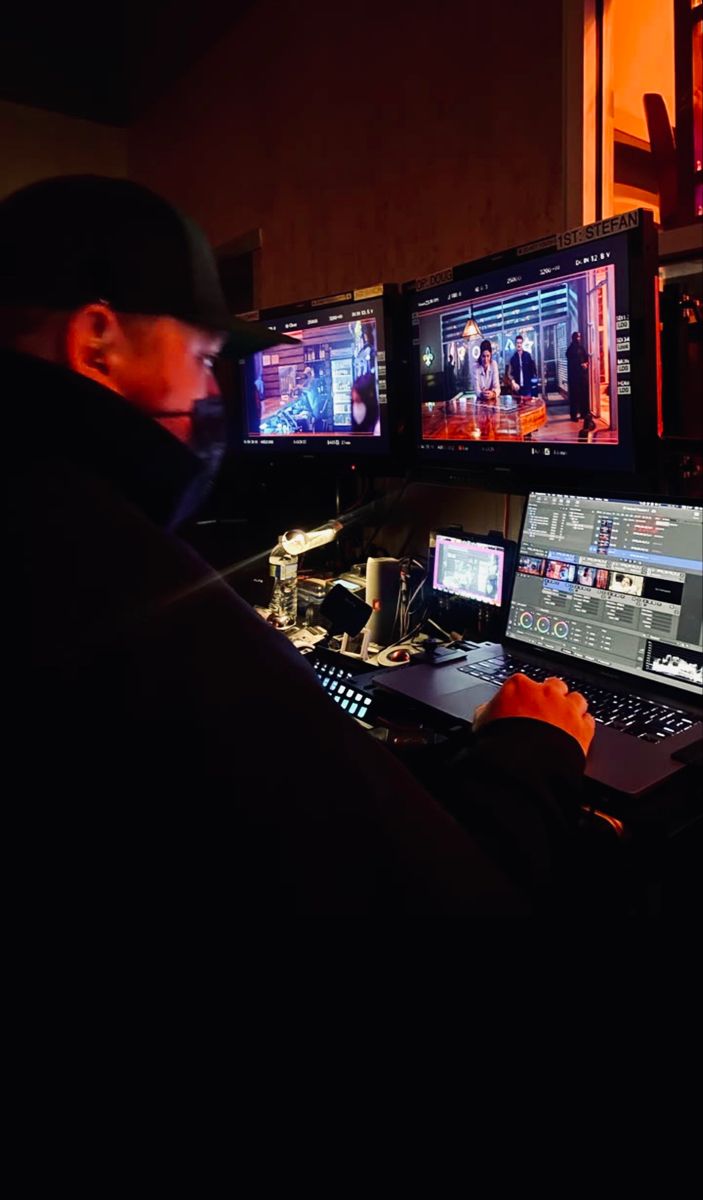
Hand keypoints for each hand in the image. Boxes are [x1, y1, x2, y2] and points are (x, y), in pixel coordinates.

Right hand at [473, 673, 594, 757]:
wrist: (524, 765)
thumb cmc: (501, 742)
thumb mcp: (482, 723)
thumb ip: (487, 711)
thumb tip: (486, 710)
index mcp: (520, 686)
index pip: (524, 683)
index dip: (523, 695)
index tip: (521, 704)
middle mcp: (546, 692)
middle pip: (553, 685)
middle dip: (550, 696)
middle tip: (545, 709)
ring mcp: (566, 708)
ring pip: (576, 699)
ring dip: (571, 707)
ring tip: (564, 720)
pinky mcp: (583, 727)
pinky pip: (588, 719)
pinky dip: (583, 725)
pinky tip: (576, 732)